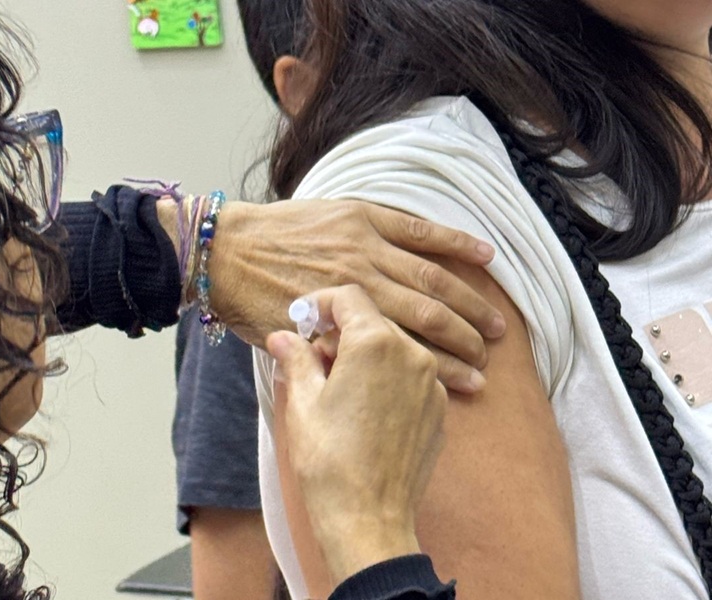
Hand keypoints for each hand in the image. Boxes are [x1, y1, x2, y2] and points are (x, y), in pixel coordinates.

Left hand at [210, 200, 504, 393]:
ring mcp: (365, 245)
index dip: (444, 367)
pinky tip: (485, 256)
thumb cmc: (250, 303)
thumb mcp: (286, 345)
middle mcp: (364, 282)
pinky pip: (416, 228)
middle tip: (489, 357)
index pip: (409, 347)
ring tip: (497, 325)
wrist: (222, 251)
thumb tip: (358, 377)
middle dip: (466, 339)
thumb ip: (324, 358)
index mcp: (346, 320)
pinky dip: (452, 240)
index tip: (469, 383)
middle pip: (431, 314)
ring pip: (432, 276)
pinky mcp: (361, 216)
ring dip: (469, 302)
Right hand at [267, 285, 446, 586]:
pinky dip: (387, 379)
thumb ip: (296, 358)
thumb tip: (282, 337)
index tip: (304, 322)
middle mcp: (412, 354)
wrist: (368, 520)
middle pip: (373, 321)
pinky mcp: (439, 409)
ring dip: (365, 356)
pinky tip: (365, 409)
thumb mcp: (303, 402)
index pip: (349, 297)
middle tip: (313, 363)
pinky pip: (410, 376)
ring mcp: (431, 382)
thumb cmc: (330, 461)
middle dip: (341, 334)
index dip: (321, 304)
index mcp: (376, 343)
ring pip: (393, 347)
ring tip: (338, 390)